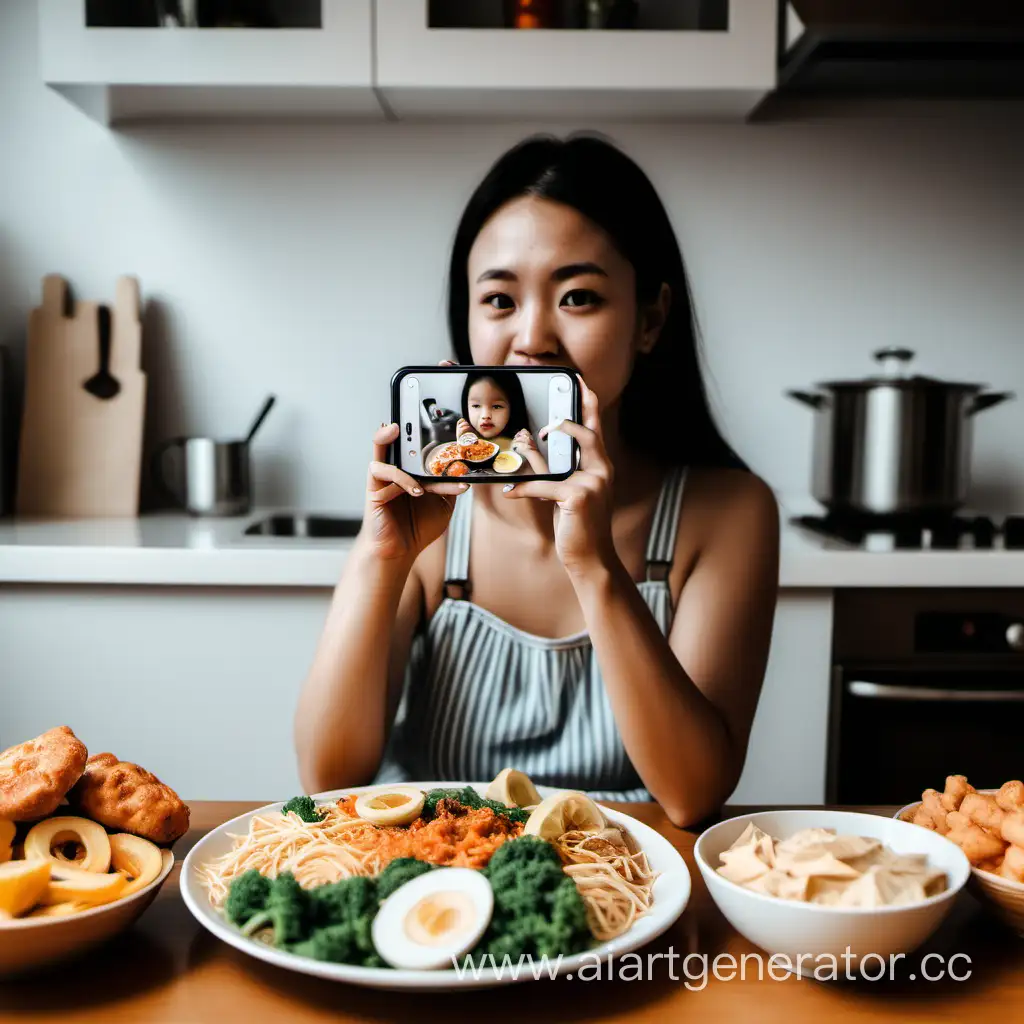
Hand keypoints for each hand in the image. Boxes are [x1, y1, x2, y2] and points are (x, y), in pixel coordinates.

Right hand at [362, 423, 466, 562]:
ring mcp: (385, 477)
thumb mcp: (444, 505)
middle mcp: (398, 469)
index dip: (439, 434)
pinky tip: (416, 490)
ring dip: (401, 444)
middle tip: (433, 423)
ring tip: (413, 443)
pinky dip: (402, 478)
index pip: (424, 446)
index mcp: (414, 471)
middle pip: (401, 439)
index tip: (459, 426)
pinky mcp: (374, 487)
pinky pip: (384, 470)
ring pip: (385, 447)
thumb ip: (450, 486)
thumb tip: (465, 470)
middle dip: (413, 427)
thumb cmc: (418, 528)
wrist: (401, 551)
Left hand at [501, 376, 615, 575]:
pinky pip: (544, 485)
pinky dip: (524, 488)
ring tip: (521, 444)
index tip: (580, 382)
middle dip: (571, 412)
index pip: (596, 428)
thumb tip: (529, 449)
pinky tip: (510, 491)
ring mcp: (593, 483)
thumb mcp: (566, 493)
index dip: (589, 402)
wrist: (591, 558)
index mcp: (601, 467)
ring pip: (561, 457)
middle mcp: (602, 471)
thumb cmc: (578, 525)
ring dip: (536, 452)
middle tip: (557, 398)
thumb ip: (555, 471)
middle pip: (588, 432)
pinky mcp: (579, 497)